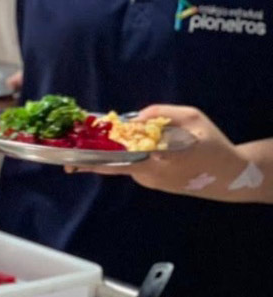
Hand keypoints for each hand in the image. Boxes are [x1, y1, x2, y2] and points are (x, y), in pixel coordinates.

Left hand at [65, 105, 250, 200]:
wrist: (231, 177)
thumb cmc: (214, 145)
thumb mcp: (194, 119)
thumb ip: (163, 113)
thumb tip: (135, 117)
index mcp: (159, 160)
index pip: (120, 160)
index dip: (96, 158)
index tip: (74, 157)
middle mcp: (150, 175)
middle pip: (114, 166)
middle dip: (90, 161)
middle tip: (66, 160)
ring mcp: (151, 182)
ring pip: (125, 164)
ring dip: (114, 152)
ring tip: (103, 137)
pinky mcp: (153, 183)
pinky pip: (135, 166)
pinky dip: (129, 155)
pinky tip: (133, 144)